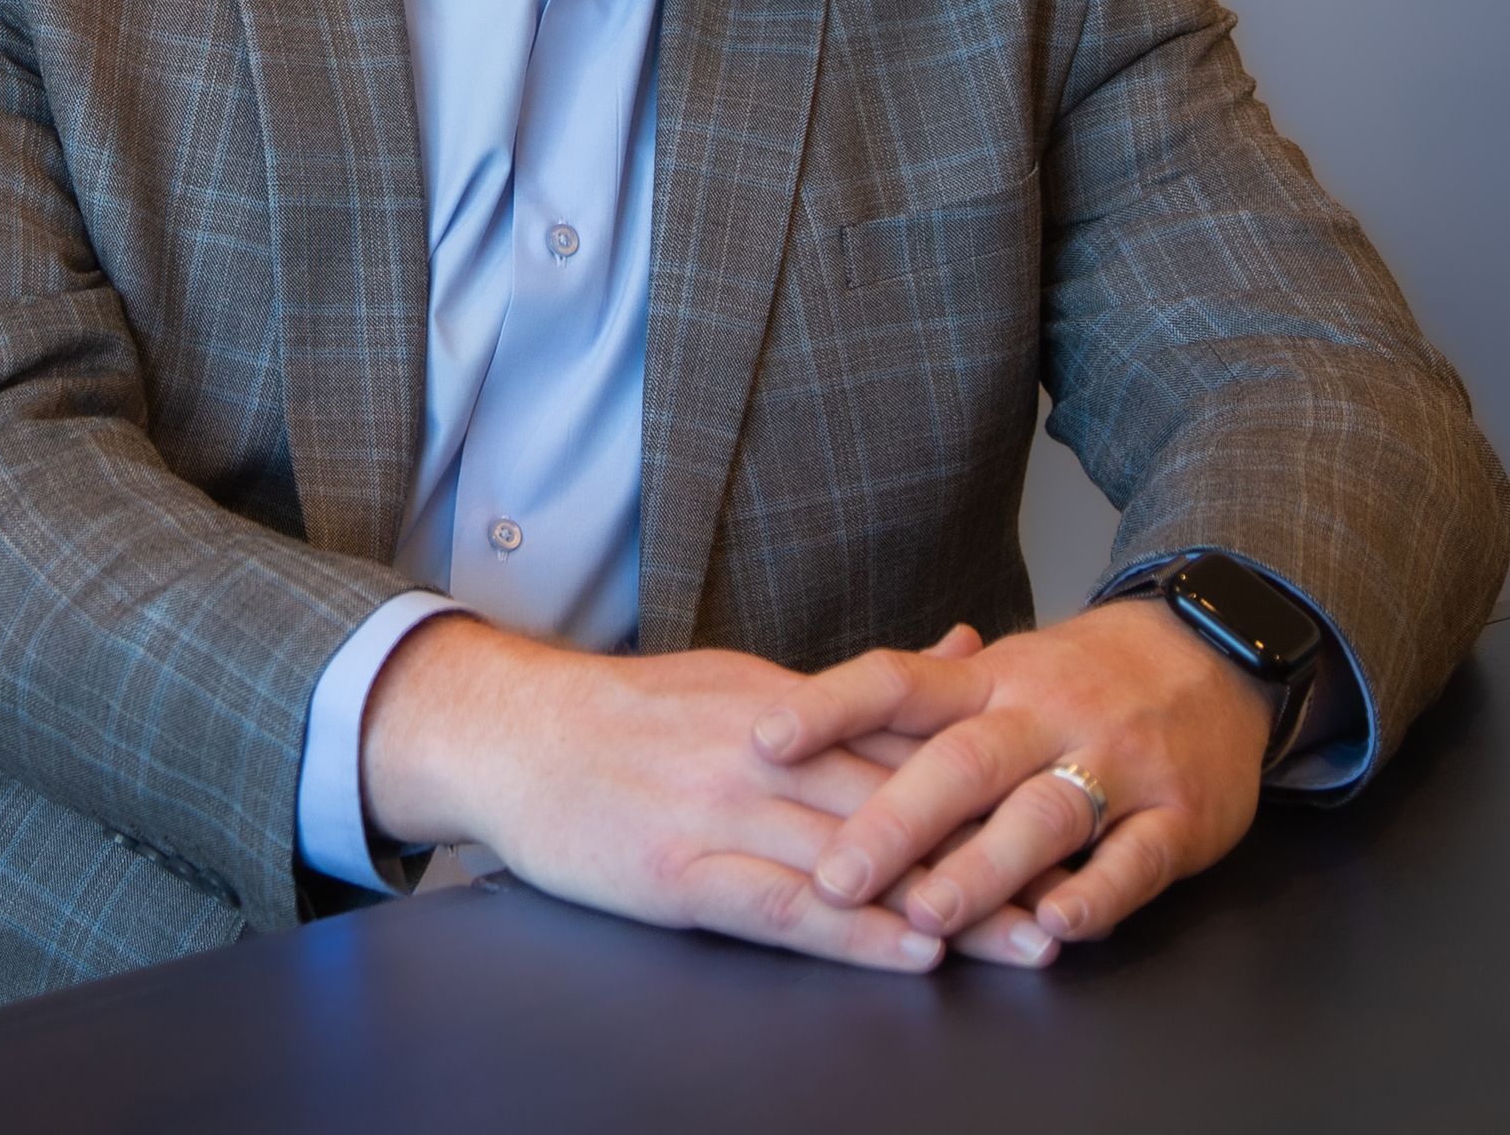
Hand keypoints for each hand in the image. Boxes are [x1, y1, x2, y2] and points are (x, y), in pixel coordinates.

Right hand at [360, 617, 1052, 970]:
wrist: (511, 732)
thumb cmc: (627, 715)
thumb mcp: (744, 678)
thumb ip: (856, 686)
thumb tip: (963, 646)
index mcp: (786, 706)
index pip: (911, 745)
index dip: (997, 785)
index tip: (1074, 813)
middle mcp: (764, 750)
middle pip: (903, 804)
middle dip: (998, 851)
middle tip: (1085, 889)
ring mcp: (719, 809)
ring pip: (855, 858)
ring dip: (951, 901)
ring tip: (1034, 940)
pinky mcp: (676, 870)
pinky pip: (777, 903)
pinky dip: (850, 929)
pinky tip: (910, 950)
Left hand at [752, 600, 1275, 951]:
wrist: (1216, 652)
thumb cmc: (1084, 675)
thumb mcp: (1004, 670)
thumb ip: (921, 697)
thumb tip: (810, 710)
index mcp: (991, 679)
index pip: (898, 680)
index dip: (829, 707)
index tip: (762, 739)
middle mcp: (1046, 714)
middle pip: (963, 759)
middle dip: (896, 820)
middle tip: (835, 875)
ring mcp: (1116, 761)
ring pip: (1043, 812)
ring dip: (984, 865)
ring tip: (927, 914)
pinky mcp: (1179, 814)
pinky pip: (1137, 856)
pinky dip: (1097, 891)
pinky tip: (1056, 922)